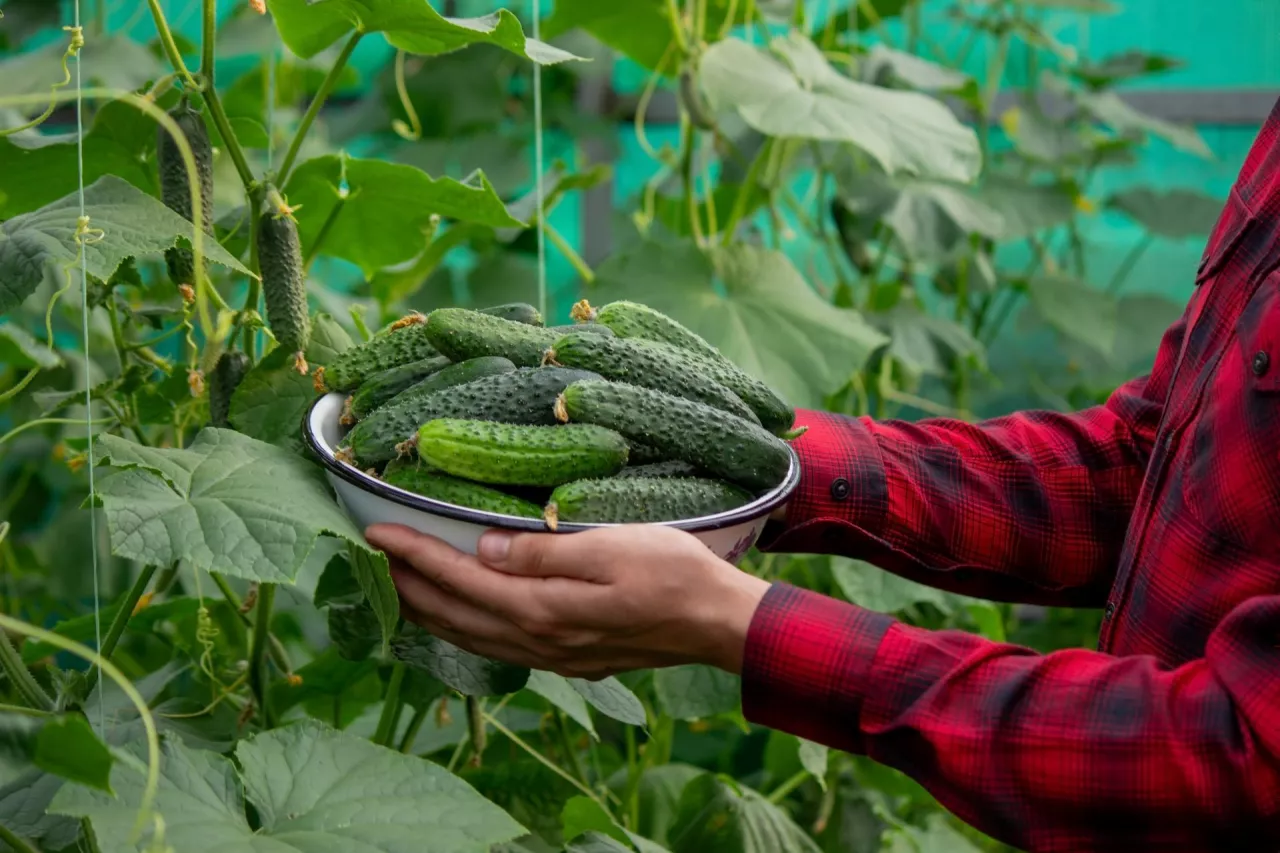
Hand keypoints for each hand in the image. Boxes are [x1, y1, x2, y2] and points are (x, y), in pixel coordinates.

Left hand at [364, 523, 771, 679]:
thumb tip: (484, 548)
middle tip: (373, 558)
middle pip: (455, 616)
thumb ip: (543, 552)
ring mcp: (555, 656)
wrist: (718, 623)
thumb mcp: (611, 546)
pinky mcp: (571, 660)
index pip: (460, 578)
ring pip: (472, 638)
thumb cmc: (674, 573)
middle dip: (409, 587)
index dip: (415, 555)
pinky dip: (464, 631)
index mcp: (544, 609)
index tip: (376, 532)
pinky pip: (497, 648)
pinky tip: (461, 618)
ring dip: (431, 613)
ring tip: (401, 588)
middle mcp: (540, 640)